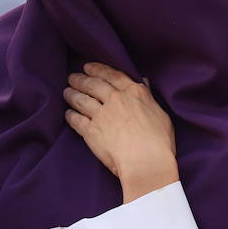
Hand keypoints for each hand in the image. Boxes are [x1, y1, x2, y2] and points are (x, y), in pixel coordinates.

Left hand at [64, 63, 177, 202]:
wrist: (146, 162)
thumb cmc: (159, 141)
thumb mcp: (160, 114)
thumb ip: (148, 98)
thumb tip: (143, 83)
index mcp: (134, 92)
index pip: (112, 75)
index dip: (97, 69)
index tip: (88, 66)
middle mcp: (115, 99)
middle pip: (93, 85)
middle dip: (80, 79)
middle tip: (72, 78)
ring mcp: (101, 115)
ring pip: (81, 100)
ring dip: (72, 94)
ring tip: (67, 92)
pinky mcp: (90, 131)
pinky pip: (76, 119)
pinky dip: (71, 115)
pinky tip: (68, 113)